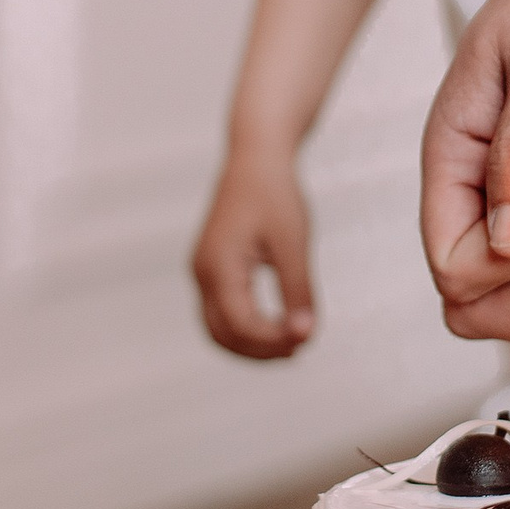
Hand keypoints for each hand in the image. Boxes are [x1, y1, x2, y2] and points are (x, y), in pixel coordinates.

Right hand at [190, 151, 315, 357]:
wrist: (255, 158)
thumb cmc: (276, 195)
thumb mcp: (293, 243)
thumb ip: (298, 290)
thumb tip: (306, 334)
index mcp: (220, 265)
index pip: (242, 323)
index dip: (273, 340)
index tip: (307, 339)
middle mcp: (203, 272)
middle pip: (223, 335)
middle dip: (260, 350)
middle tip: (299, 349)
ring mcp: (202, 271)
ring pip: (218, 329)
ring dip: (251, 344)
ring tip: (290, 343)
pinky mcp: (211, 268)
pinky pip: (221, 312)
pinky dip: (245, 328)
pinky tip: (276, 325)